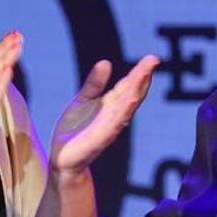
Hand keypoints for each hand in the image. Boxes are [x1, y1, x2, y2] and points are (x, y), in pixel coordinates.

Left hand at [49, 55, 159, 173]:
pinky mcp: (99, 139)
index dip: (140, 72)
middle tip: (154, 60)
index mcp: (111, 105)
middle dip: (142, 77)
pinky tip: (129, 101)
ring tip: (145, 74)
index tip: (152, 58)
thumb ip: (94, 84)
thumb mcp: (83, 100)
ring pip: (126, 107)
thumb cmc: (74, 130)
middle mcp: (114, 116)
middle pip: (132, 93)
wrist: (62, 158)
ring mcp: (109, 127)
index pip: (128, 86)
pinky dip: (122, 113)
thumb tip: (106, 62)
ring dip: (136, 91)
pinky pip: (113, 124)